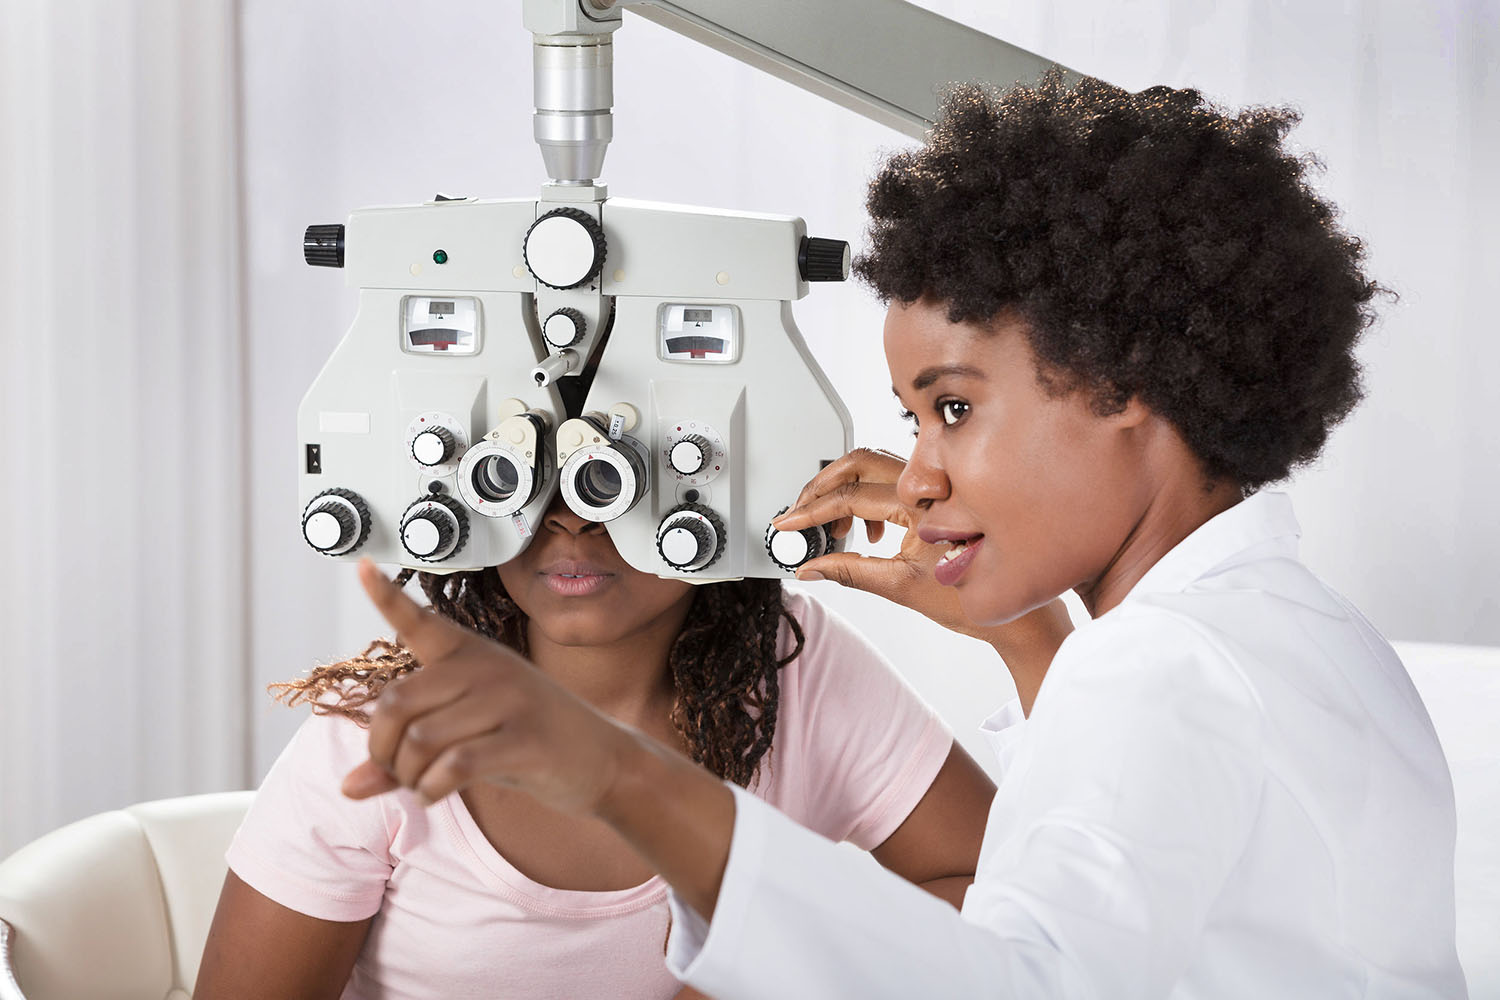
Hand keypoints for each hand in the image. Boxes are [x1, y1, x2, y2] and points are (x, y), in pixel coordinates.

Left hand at [341, 560, 631, 814]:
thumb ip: (405, 755)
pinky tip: (435, 794)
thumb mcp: (467, 736)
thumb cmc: (526, 741)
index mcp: (471, 654)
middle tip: (398, 770)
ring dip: (409, 776)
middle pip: (396, 704)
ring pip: (420, 740)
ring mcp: (509, 701)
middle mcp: (486, 668)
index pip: (421, 621)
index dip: (387, 597)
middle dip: (383, 750)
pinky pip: (453, 766)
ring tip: (423, 786)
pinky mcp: (524, 740)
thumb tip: (349, 786)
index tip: (363, 567)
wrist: (602, 760)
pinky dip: (431, 789)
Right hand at [774, 448, 1071, 709]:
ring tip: (828, 527)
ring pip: (873, 469)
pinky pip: (891, 481)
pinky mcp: (936, 497)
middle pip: (857, 463)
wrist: (1014, 613)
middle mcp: (929, 487)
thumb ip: (849, 571)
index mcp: (920, 506)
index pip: (850, 497)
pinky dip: (865, 499)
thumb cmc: (971, 599)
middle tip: (798, 513)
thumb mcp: (899, 587)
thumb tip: (811, 567)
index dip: (811, 512)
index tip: (788, 523)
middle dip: (820, 486)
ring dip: (842, 491)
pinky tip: (865, 530)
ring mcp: (934, 489)